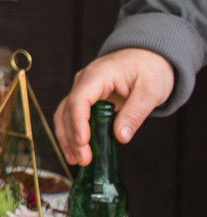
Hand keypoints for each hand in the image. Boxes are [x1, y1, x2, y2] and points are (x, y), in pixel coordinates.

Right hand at [53, 48, 174, 164]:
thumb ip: (135, 113)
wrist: (149, 56)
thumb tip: (121, 137)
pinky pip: (73, 116)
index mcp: (97, 75)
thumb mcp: (150, 91)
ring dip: (68, 137)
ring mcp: (83, 90)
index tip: (83, 143)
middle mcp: (84, 81)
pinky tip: (75, 150)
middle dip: (73, 136)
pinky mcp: (87, 99)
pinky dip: (72, 133)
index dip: (78, 122)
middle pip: (68, 110)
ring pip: (65, 114)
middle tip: (83, 160)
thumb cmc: (150, 68)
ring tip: (76, 160)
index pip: (79, 99)